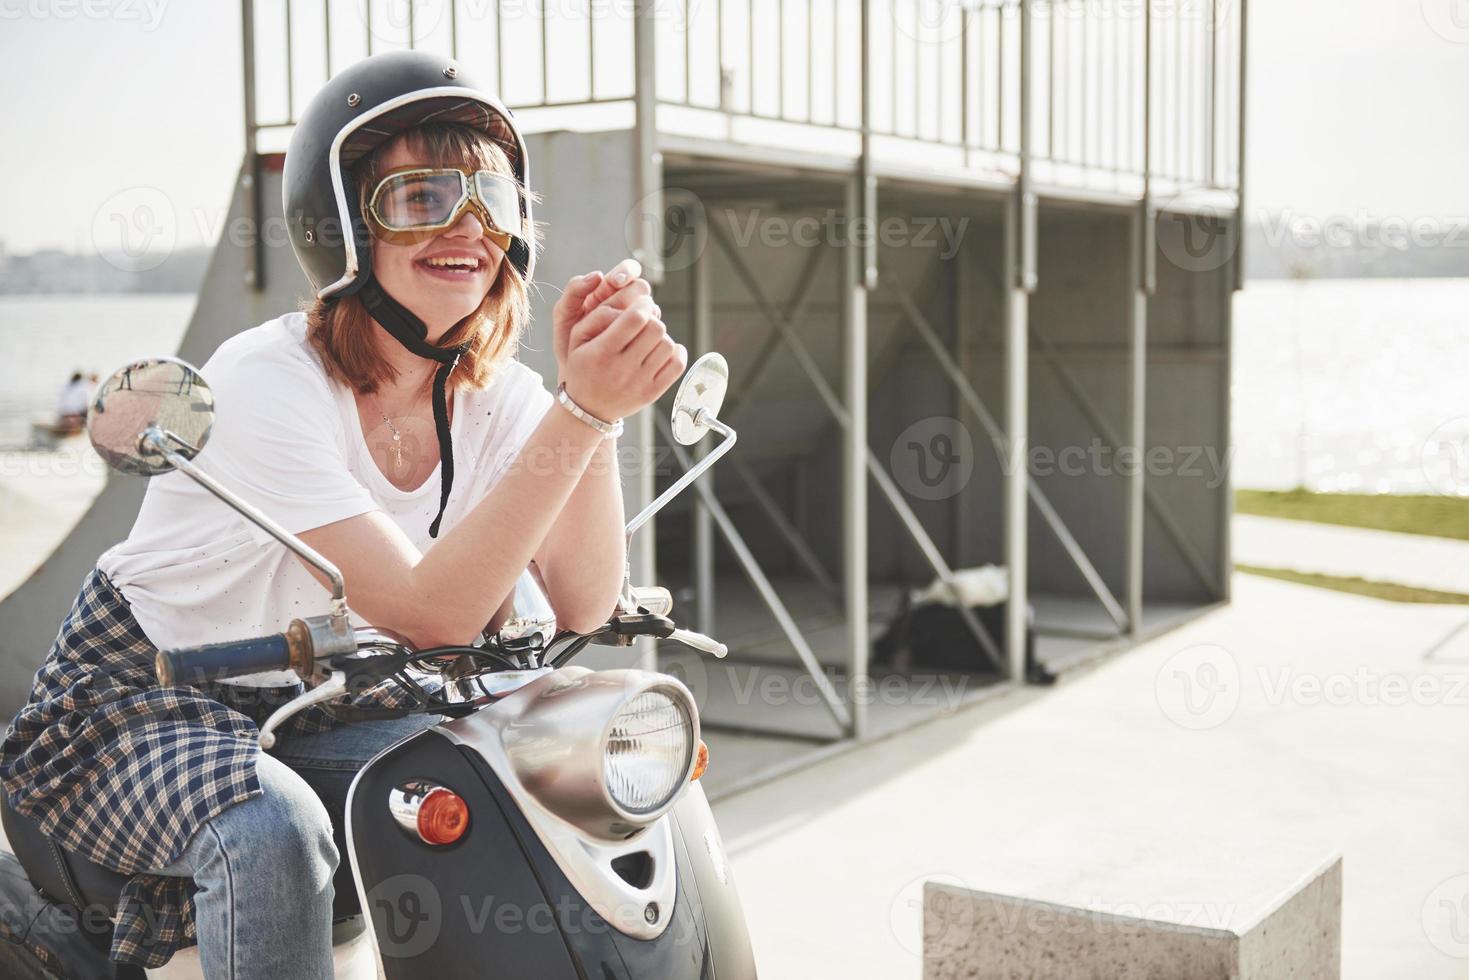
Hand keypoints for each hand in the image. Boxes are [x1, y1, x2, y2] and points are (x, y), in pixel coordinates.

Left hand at [551, 258, 654, 377]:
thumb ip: (574, 292)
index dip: (626, 272)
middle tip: (629, 305)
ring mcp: (639, 323)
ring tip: (631, 328)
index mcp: (607, 291)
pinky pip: (656, 332)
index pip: (628, 271)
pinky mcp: (646, 342)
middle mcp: (627, 304)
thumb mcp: (565, 317)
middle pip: (643, 289)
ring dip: (646, 315)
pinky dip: (651, 334)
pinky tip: (639, 342)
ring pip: (653, 309)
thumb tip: (597, 275)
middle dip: (637, 295)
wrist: (580, 381)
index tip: (617, 281)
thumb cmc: (569, 344)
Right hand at [560, 296, 686, 422]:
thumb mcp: (577, 339)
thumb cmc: (584, 367)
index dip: (643, 304)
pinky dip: (676, 353)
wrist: (588, 409)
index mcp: (601, 353)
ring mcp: (639, 383)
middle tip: (645, 322)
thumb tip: (635, 306)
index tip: (641, 304)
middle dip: (652, 319)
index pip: (635, 319)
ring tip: (649, 340)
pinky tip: (663, 351)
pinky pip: (677, 366)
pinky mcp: (652, 393)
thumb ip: (600, 315)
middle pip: (656, 329)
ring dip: (662, 337)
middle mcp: (621, 370)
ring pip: (668, 345)